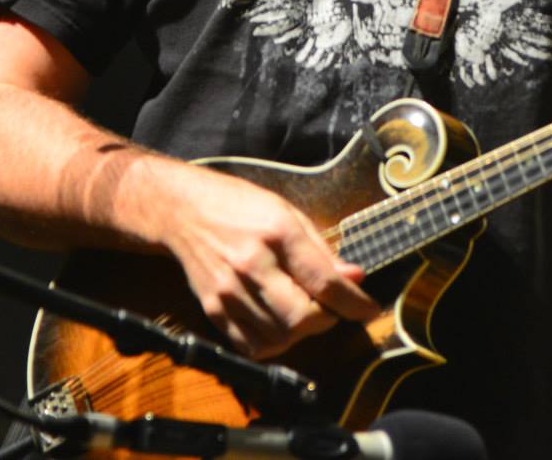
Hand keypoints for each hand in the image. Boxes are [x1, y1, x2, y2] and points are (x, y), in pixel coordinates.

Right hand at [132, 161, 379, 358]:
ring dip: (301, 333)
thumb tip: (355, 277)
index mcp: (276, 233)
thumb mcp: (287, 213)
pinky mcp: (213, 309)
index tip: (369, 310)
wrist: (181, 210)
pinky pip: (252, 346)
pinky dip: (274, 343)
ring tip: (302, 311)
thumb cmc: (238, 206)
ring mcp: (228, 291)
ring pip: (280, 338)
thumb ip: (321, 250)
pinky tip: (278, 323)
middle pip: (302, 318)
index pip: (324, 282)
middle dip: (326, 319)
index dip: (354, 303)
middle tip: (329, 307)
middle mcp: (251, 264)